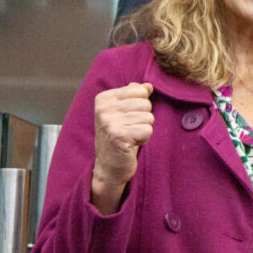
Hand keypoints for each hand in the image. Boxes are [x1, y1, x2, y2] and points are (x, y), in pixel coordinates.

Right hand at [91, 83, 153, 213]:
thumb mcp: (122, 113)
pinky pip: (148, 130)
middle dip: (144, 119)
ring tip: (130, 137)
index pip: (140, 90)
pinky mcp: (119, 135)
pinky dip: (144, 139)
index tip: (128, 118)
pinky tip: (132, 144)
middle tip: (130, 130)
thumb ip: (133, 97)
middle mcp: (104, 108)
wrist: (109, 167)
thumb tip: (148, 85)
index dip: (141, 106)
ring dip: (144, 130)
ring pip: (149, 117)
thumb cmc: (119, 137)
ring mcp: (110, 121)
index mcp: (104, 98)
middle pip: (146, 103)